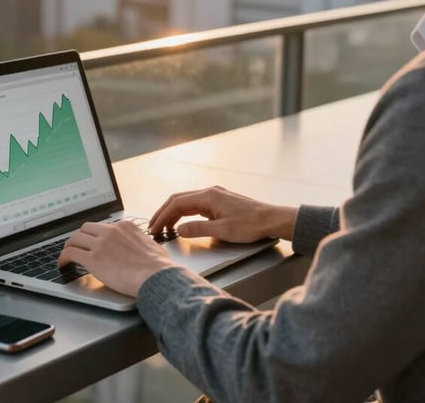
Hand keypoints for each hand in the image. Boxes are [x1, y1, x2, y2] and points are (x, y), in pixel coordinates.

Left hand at [58, 221, 175, 297]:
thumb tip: (139, 248)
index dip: (95, 235)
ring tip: (67, 254)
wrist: (156, 276)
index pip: (103, 226)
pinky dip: (63, 258)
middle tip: (76, 245)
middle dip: (80, 237)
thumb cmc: (158, 266)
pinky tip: (62, 264)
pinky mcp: (93, 259)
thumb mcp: (150, 244)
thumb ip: (139, 242)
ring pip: (75, 238)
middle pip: (86, 228)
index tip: (92, 241)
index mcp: (125, 226)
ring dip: (69, 246)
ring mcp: (100, 244)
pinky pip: (71, 253)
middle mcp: (111, 231)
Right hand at [149, 186, 296, 242]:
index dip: (162, 215)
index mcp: (208, 196)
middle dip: (163, 213)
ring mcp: (214, 196)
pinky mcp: (219, 202)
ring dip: (173, 214)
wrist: (271, 219)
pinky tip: (182, 223)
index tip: (154, 227)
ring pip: (186, 202)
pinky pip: (195, 206)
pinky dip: (184, 214)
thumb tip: (179, 229)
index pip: (177, 203)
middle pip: (178, 200)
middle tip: (153, 227)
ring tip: (164, 227)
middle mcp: (209, 192)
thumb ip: (198, 229)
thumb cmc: (251, 224)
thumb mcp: (223, 230)